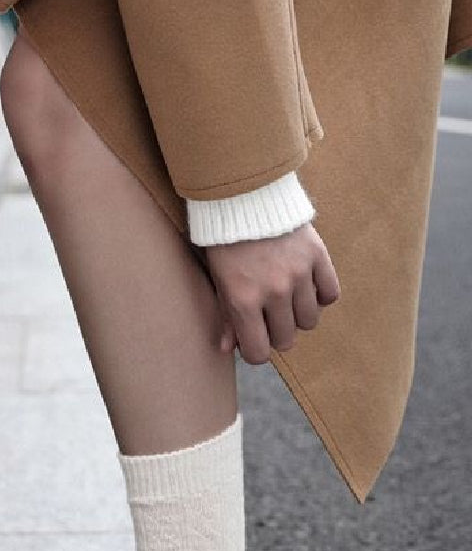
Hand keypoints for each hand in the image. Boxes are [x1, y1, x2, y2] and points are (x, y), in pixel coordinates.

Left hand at [202, 223, 340, 363]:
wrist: (244, 197)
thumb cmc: (226, 242)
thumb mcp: (219, 279)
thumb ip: (226, 316)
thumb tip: (229, 349)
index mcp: (243, 300)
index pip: (259, 352)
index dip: (256, 350)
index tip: (255, 340)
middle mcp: (274, 292)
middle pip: (286, 339)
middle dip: (276, 333)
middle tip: (268, 315)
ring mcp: (299, 274)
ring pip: (309, 320)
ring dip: (298, 315)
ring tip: (287, 297)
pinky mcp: (318, 257)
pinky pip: (330, 294)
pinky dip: (321, 294)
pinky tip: (307, 285)